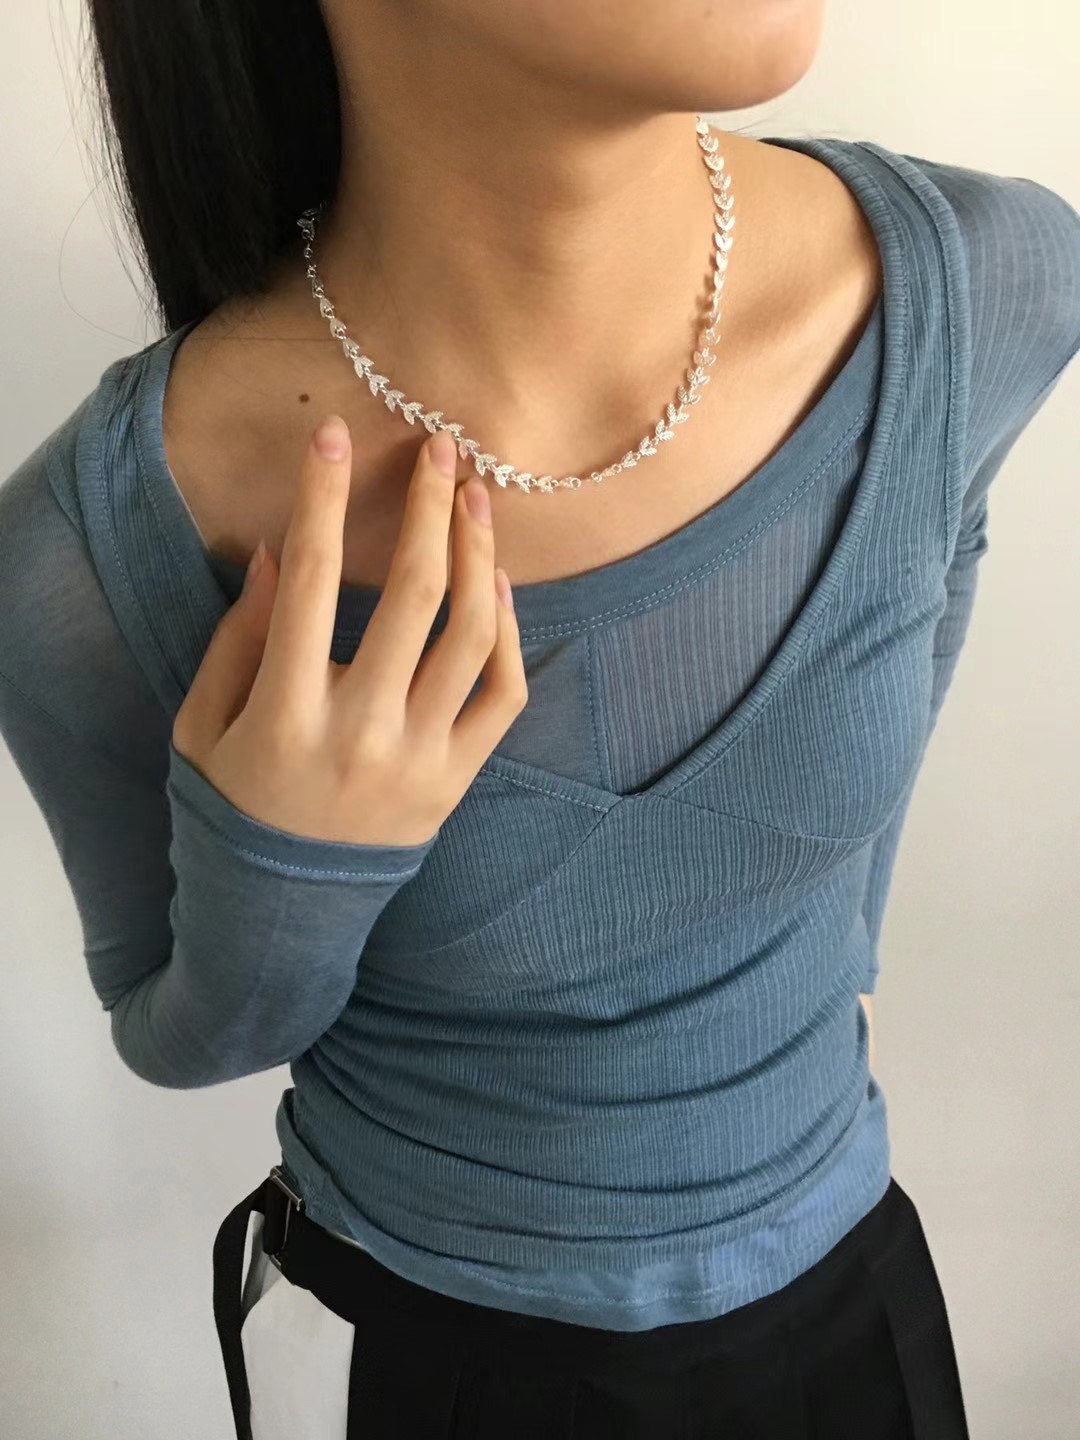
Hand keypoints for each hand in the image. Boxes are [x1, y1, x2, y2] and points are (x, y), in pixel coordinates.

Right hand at [172, 415, 526, 846]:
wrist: (282, 907)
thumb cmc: (233, 803)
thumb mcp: (202, 726)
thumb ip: (237, 639)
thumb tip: (273, 551)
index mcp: (285, 714)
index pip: (309, 581)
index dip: (321, 496)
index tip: (333, 435)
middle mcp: (362, 732)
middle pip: (415, 594)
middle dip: (429, 506)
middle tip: (438, 447)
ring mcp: (420, 759)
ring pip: (473, 636)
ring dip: (480, 556)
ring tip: (475, 499)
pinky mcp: (457, 779)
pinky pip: (504, 694)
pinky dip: (511, 633)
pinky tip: (498, 585)